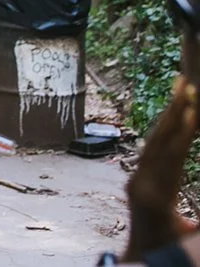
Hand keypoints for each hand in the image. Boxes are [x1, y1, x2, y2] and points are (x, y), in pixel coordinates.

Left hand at [125, 76, 199, 261]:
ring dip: (167, 114)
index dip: (184, 131)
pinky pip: (152, 150)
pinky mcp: (137, 179)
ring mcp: (136, 179)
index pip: (173, 156)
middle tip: (184, 81)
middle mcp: (140, 183)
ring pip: (153, 141)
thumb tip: (199, 211)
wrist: (143, 262)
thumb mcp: (192, 236)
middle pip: (159, 140)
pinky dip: (164, 131)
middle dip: (173, 109)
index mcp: (156, 196)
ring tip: (179, 88)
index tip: (193, 107)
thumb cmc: (172, 253)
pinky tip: (174, 115)